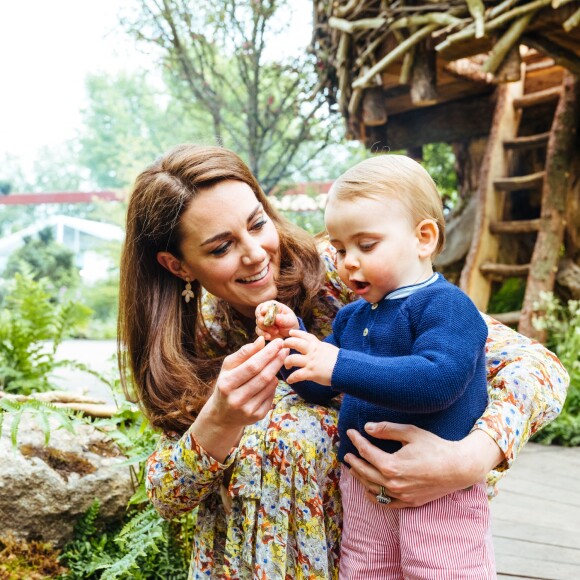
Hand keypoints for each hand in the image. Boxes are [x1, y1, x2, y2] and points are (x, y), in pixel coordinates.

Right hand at [192, 336, 287, 460]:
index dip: (267, 353)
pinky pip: (271, 395)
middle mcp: (236, 399)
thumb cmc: (227, 383)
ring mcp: (247, 410)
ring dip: (276, 371)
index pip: (252, 366)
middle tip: (285, 349)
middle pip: (263, 376)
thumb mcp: (229, 367)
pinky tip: (271, 379)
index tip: (278, 342)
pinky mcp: (257, 416)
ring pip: (270, 386)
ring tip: (277, 361)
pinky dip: (273, 384)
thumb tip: (262, 340)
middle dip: (276, 360)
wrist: (222, 414)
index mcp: (227, 384)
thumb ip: (244, 353)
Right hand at [255, 300, 298, 339]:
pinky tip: (269, 337)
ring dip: (265, 329)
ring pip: (258, 324)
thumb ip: (284, 319)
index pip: (264, 305)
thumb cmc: (290, 322)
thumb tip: (277, 317)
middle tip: (271, 325)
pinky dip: (263, 334)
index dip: (263, 308)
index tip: (264, 312)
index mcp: (272, 306)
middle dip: (263, 321)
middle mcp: (265, 313)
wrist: (290, 332)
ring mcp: (263, 321)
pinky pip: (259, 331)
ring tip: (276, 331)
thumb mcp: (290, 320)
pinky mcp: (262, 329)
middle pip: (259, 315)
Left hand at [283, 329, 337, 385]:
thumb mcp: (328, 348)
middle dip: (286, 344)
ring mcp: (310, 362)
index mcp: (317, 344)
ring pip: (292, 359)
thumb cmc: (339, 360)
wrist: (346, 369)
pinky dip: (291, 378)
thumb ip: (319, 347)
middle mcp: (312, 351)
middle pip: (294, 343)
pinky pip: (296, 375)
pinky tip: (290, 380)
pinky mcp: (311, 373)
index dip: (296, 333)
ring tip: (287, 366)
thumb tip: (315, 346)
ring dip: (287, 362)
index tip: (290, 333)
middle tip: (283, 347)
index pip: (304, 335)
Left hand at [344, 422, 501, 507]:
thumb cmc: (435, 447)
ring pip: (372, 488)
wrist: (459, 468)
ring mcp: (401, 496)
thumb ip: (387, 430)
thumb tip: (368, 428)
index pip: (366, 452)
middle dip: (353, 462)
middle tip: (347, 454)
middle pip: (365, 472)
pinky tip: (369, 489)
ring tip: (354, 469)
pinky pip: (385, 503)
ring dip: (360, 478)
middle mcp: (393, 483)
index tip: (350, 432)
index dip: (356, 441)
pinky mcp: (409, 502)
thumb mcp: (411, 433)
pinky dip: (374, 496)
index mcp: (391, 465)